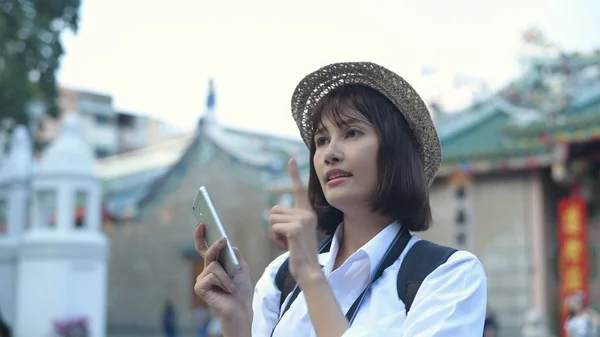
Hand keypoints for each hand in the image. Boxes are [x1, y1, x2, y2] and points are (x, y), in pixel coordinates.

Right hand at [193, 222, 252, 325]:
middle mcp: (205, 270)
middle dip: (215, 245)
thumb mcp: (241, 267)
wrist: (241, 308)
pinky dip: (223, 281)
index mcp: (214, 264)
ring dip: (226, 274)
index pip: (205, 247)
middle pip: (207, 252)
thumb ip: (234, 254)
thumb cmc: (241, 289)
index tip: (202, 222)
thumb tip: (226, 243)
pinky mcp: (200, 287)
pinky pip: (212, 275)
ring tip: (232, 286)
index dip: (202, 235)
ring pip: (213, 264)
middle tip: (223, 239)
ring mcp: (202, 279)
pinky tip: (228, 289)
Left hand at [269, 158, 321, 284]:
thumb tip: (272, 215)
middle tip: (284, 239)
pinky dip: (275, 238)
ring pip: (272, 218)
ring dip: (273, 233)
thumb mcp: (294, 234)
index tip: (290, 159)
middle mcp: (306, 213)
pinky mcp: (296, 228)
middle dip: (273, 226)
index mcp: (307, 213)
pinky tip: (286, 246)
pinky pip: (274, 227)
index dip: (294, 174)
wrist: (309, 270)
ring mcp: (302, 220)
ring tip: (286, 243)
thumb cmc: (300, 254)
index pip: (299, 190)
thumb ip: (287, 222)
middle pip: (274, 210)